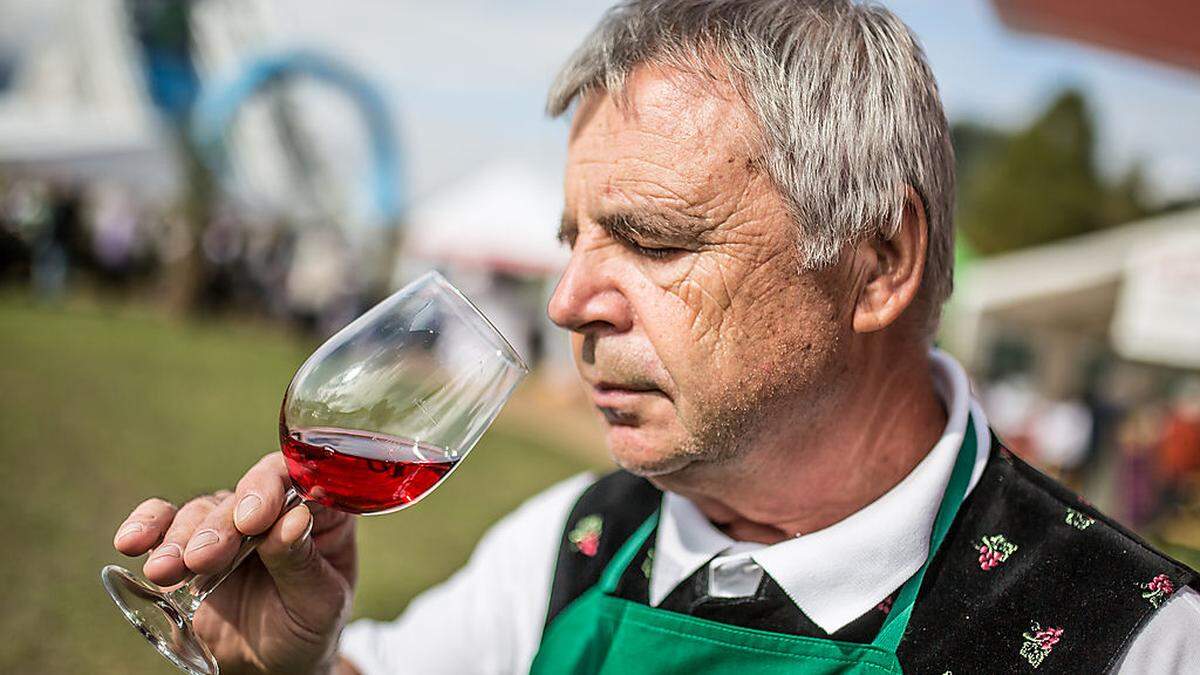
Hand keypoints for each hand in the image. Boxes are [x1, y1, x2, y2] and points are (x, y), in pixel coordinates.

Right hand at [113, 452, 356, 674]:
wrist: (270, 664)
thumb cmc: (307, 626)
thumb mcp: (319, 603)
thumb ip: (303, 562)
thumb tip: (293, 520)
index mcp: (318, 511)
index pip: (296, 479)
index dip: (272, 490)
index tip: (254, 519)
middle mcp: (271, 507)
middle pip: (242, 496)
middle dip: (220, 526)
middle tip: (206, 558)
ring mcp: (227, 523)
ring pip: (201, 511)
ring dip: (181, 538)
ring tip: (168, 571)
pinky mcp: (187, 544)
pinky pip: (164, 523)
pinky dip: (147, 526)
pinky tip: (133, 541)